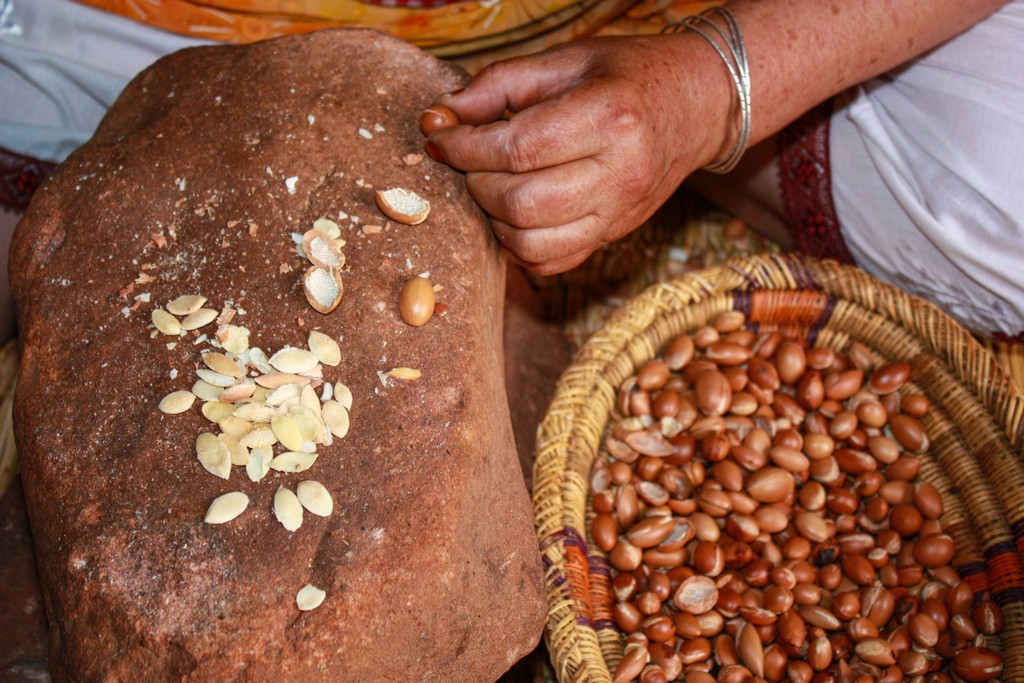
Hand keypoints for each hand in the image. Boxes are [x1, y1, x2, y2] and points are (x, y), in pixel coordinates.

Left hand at [423, 35, 731, 274]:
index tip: (438, 134)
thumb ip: (501, 83)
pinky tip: (515, 212)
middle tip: (467, 159)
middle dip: (475, 182)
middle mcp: (620, 173)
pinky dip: (518, 244)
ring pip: (532, 243)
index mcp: (611, 117)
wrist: (700, 105)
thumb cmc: (630, 74)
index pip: (517, 148)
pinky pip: (551, 262)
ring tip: (491, 184)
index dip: (463, 145)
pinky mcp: (615, 236)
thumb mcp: (569, 59)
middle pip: (520, 202)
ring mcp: (620, 213)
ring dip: (493, 218)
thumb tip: (441, 115)